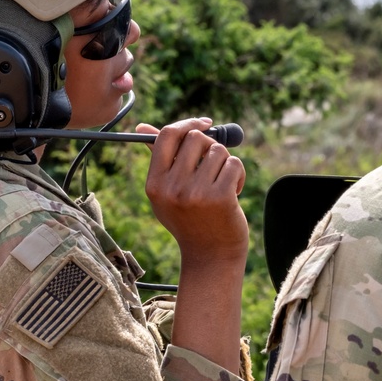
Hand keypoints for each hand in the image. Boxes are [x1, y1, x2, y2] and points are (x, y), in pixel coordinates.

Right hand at [137, 117, 248, 267]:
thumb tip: (143, 126)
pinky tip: (232, 193)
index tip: (204, 124)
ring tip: (220, 185)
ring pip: (218, 151)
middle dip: (210, 146)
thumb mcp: (167, 191)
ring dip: (225, 163)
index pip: (167, 136)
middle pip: (196, 138)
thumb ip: (159, 158)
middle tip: (212, 165)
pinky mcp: (220, 197)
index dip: (187, 123)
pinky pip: (234, 164)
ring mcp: (195, 193)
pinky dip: (238, 175)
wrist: (211, 256)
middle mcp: (172, 188)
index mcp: (155, 184)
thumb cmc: (189, 219)